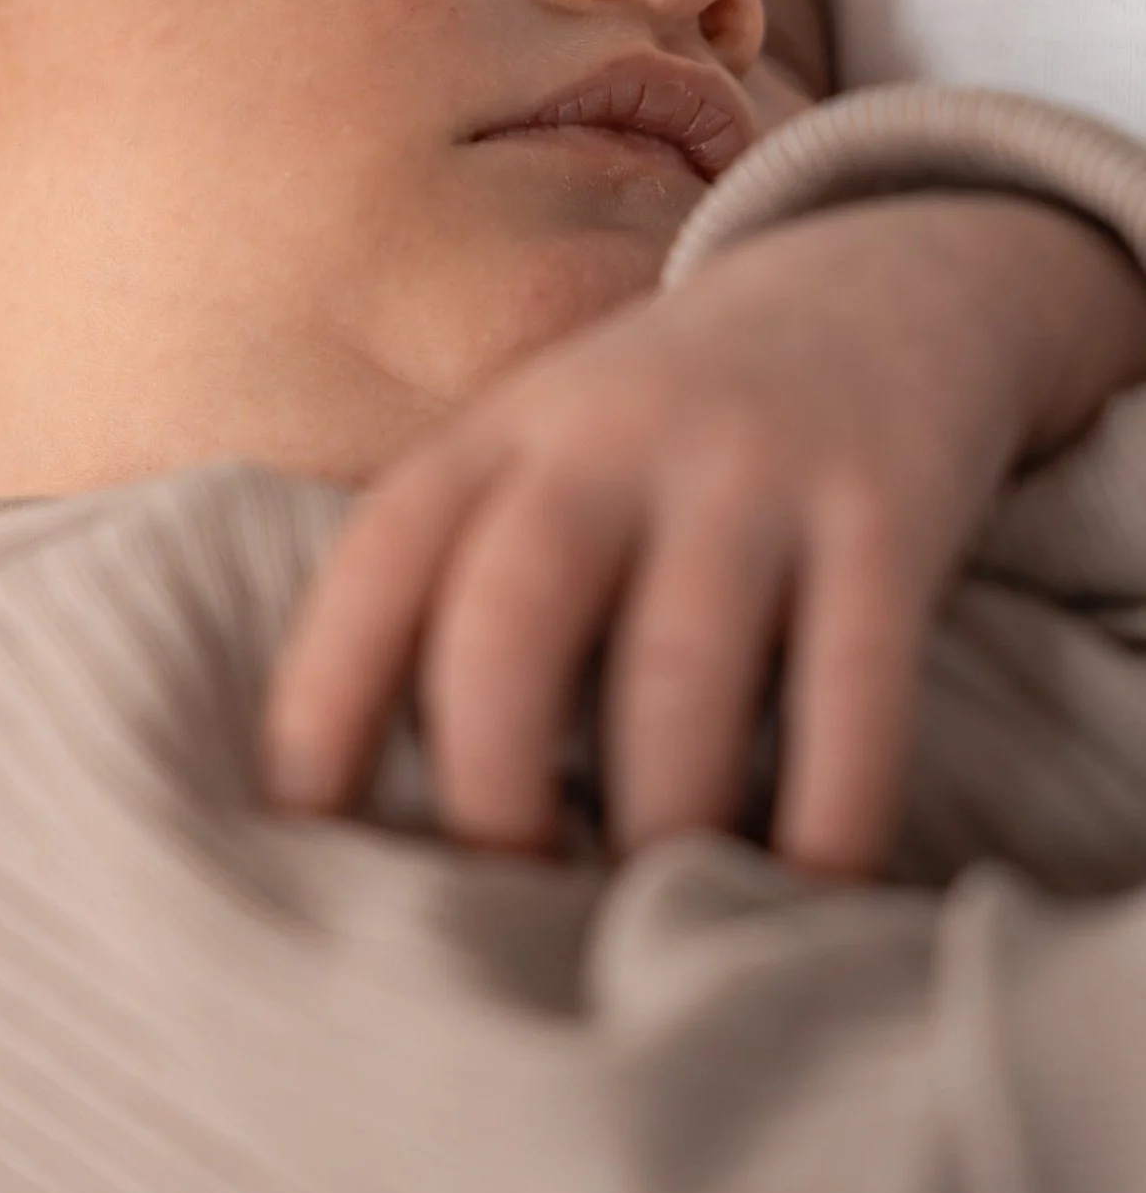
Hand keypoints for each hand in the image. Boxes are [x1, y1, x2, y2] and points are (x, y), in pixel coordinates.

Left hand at [267, 192, 1145, 873]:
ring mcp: (750, 470)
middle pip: (506, 620)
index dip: (321, 706)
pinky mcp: (886, 509)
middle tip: (508, 909)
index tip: (305, 845)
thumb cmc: (667, 439)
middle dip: (489, 788)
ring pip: (674, 666)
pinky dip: (830, 810)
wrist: (883, 279)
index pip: (377, 567)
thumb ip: (461, 588)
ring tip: (648, 914)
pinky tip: (808, 891)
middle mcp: (607, 442)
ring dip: (653, 817)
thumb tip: (367, 815)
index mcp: (496, 439)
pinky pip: (855, 685)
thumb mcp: (538, 459)